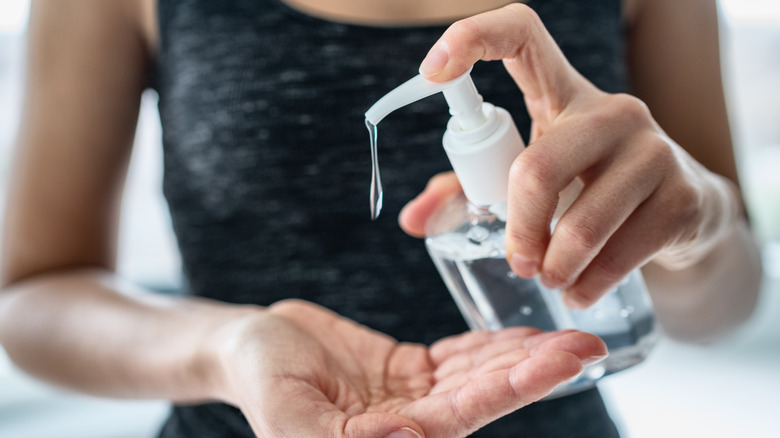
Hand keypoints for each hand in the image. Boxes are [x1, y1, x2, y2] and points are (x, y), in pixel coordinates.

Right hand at [214, 300, 605, 437]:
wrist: (248, 345)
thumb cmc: (260, 379)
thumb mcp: (288, 413)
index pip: (467, 414)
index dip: (516, 387)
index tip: (564, 361)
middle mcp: (413, 422)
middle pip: (486, 393)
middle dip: (537, 368)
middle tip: (586, 343)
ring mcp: (414, 394)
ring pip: (480, 373)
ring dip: (524, 354)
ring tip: (571, 332)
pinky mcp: (410, 369)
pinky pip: (460, 356)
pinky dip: (492, 344)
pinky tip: (525, 333)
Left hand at [400, 4, 739, 308]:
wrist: (684, 212)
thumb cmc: (588, 187)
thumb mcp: (534, 177)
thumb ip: (471, 187)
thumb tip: (412, 220)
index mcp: (563, 94)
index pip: (522, 34)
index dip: (474, 38)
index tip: (432, 71)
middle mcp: (613, 112)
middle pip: (538, 169)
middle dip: (518, 230)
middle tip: (517, 262)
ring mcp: (654, 150)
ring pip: (581, 223)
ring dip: (554, 267)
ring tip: (549, 279)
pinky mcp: (683, 196)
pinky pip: (620, 254)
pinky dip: (589, 285)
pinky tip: (580, 291)